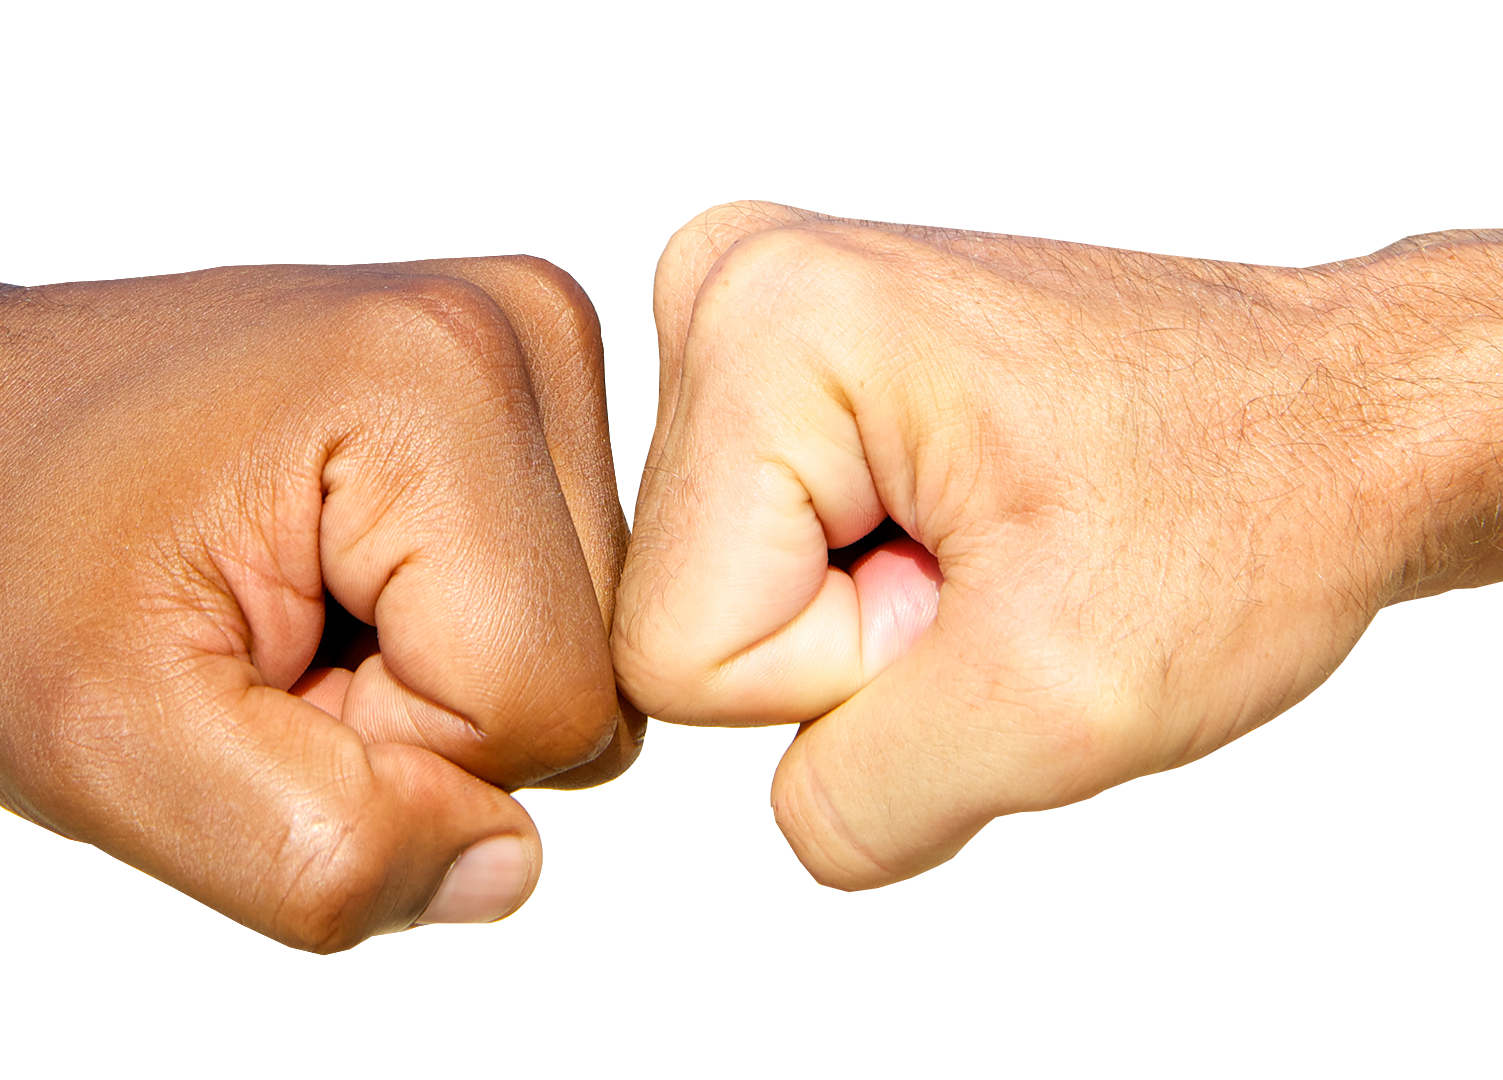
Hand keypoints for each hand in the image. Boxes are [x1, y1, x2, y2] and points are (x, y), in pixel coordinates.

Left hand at [0, 239, 639, 950]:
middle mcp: (517, 330)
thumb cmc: (7, 561)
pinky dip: (443, 638)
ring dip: (427, 685)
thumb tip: (508, 864)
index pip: (541, 709)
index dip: (385, 756)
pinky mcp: (521, 390)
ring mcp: (530, 347)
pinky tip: (332, 576)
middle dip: (414, 722)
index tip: (245, 670)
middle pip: (584, 678)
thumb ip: (319, 846)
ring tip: (285, 603)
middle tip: (258, 643)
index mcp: (436, 382)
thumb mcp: (106, 747)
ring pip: (580, 653)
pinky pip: (556, 608)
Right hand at [614, 202, 1502, 888]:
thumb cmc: (1250, 506)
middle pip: (687, 612)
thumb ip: (858, 803)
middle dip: (854, 641)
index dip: (849, 675)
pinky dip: (864, 577)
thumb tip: (782, 808)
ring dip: (866, 613)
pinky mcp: (782, 358)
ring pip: (721, 594)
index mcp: (763, 326)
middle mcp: (726, 286)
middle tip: (1000, 564)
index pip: (680, 653)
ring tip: (994, 535)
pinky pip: (753, 556)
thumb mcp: (1063, 708)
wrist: (1343, 420)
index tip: (988, 588)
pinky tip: (964, 520)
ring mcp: (748, 312)